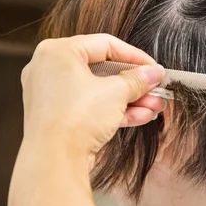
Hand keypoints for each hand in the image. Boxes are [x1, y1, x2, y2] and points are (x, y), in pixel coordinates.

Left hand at [20, 34, 165, 156]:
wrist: (56, 160)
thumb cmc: (76, 118)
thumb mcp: (116, 92)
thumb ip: (137, 80)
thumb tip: (153, 73)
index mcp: (58, 52)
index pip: (105, 44)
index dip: (135, 57)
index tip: (154, 68)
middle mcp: (50, 69)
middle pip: (103, 69)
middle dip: (135, 83)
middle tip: (156, 89)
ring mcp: (52, 94)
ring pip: (99, 91)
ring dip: (130, 99)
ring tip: (154, 107)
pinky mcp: (58, 117)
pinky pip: (90, 107)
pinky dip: (114, 111)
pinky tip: (141, 117)